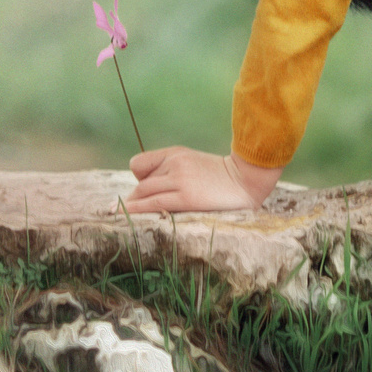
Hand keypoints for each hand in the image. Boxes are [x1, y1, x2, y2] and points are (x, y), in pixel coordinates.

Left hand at [125, 146, 281, 213]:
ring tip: (124, 217)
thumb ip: (173, 169)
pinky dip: (138, 211)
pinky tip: (129, 217)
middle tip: (127, 212)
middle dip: (133, 199)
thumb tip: (149, 189)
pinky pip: (154, 204)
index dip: (137, 179)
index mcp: (176, 153)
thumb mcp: (194, 162)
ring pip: (144, 193)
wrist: (246, 180)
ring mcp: (180, 179)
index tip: (140, 193)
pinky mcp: (186, 197)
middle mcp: (175, 163)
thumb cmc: (221, 177)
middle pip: (141, 183)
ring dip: (132, 207)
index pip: (140, 164)